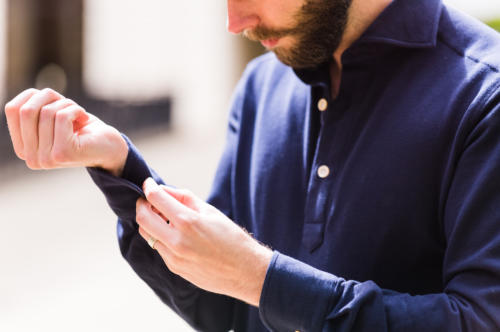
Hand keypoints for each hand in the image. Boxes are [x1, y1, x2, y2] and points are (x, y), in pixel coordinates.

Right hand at [4, 88, 127, 175]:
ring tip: (78, 114)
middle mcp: (30, 158)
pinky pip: (61, 117)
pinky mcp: (62, 153)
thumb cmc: (81, 128)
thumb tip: (28, 96)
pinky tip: (84, 118)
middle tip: (66, 103)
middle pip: (26, 110)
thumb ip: (33, 109)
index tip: (53, 102)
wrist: (110, 146)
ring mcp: (45, 158)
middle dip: (48, 97)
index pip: (12, 109)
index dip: (34, 96)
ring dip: (66, 105)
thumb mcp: (51, 115)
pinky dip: (76, 110)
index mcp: (23, 149)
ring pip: (46, 112)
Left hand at [135, 178, 272, 306]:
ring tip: (163, 217)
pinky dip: (161, 237)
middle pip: (143, 218)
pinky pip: (159, 249)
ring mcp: (174, 257)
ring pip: (147, 235)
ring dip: (150, 222)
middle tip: (149, 201)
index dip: (148, 187)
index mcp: (188, 221)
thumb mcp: (210, 211)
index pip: (156, 199)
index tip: (148, 184)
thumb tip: (163, 190)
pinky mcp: (175, 268)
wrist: (245, 271)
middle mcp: (177, 240)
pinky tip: (175, 234)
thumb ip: (184, 198)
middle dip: (142, 205)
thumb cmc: (232, 238)